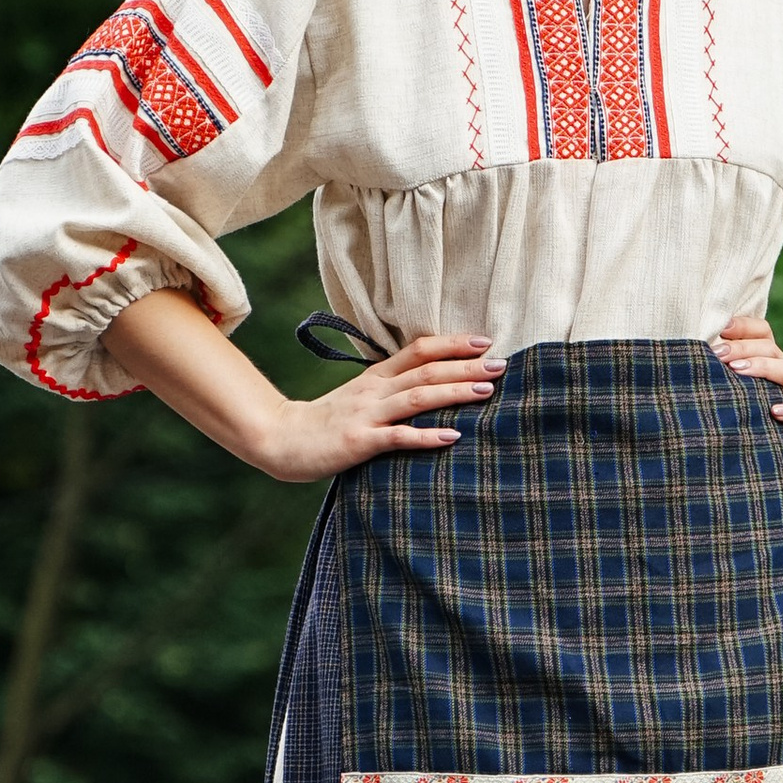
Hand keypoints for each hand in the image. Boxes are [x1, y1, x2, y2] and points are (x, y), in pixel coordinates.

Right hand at [256, 334, 506, 484]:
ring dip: (455, 393)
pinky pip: (398, 437)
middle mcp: (374, 390)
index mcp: (376, 376)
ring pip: (417, 398)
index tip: (486, 340)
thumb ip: (392, 389)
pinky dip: (427, 436)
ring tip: (488, 391)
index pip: (419, 350)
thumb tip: (433, 384)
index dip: (453, 343)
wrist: (281, 440)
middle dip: (466, 366)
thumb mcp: (360, 397)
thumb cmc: (326, 422)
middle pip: (426, 370)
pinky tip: (453, 437)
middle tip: (501, 364)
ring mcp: (366, 415)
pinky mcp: (359, 442)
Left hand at [712, 317, 782, 475]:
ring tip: (737, 370)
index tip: (718, 330)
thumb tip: (704, 376)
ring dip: (762, 368)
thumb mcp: (770, 398)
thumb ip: (744, 386)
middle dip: (742, 347)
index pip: (764, 335)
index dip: (743, 327)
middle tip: (717, 352)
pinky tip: (776, 413)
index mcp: (778, 368)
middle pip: (770, 350)